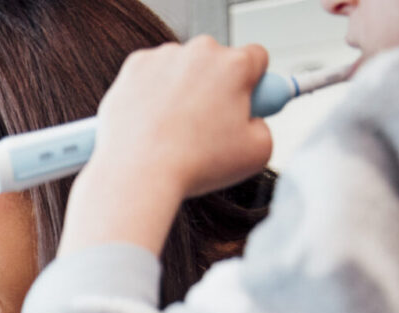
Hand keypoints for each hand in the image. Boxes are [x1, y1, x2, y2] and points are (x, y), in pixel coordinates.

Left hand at [92, 36, 273, 199]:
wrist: (137, 174)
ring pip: (182, 67)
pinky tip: (151, 122)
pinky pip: (151, 75)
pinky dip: (151, 93)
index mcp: (235, 65)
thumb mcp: (257, 153)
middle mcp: (200, 51)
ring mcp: (164, 56)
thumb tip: (253, 118)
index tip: (244, 100)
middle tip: (205, 124)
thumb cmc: (195, 166)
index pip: (256, 58)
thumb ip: (264, 126)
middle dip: (215, 86)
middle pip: (216, 61)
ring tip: (172, 130)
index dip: (253, 82)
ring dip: (182, 89)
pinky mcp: (134, 67)